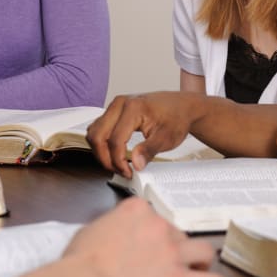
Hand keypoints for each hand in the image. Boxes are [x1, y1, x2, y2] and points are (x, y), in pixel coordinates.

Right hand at [63, 198, 245, 276]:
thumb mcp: (92, 229)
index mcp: (138, 210)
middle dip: (175, 247)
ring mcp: (171, 252)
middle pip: (178, 233)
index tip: (145, 244)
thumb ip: (112, 226)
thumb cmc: (80, 260)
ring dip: (200, 259)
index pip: (155, 217)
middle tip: (163, 262)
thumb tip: (114, 235)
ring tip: (200, 268)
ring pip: (201, 250)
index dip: (151, 233)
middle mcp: (159, 226)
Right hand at [86, 92, 202, 176]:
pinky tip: (114, 153)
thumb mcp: (167, 138)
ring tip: (116, 163)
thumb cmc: (176, 118)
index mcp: (133, 108)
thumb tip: (136, 163)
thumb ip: (149, 150)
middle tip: (119, 170)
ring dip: (100, 151)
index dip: (118, 161)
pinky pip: (99, 128)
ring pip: (94, 132)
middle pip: (97, 136)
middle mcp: (120, 104)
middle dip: (105, 158)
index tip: (128, 172)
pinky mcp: (114, 111)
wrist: (182, 106)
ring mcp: (115, 106)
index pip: (115, 140)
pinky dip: (102, 143)